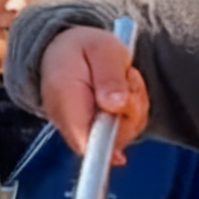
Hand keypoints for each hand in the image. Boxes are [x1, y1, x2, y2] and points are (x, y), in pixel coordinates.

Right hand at [38, 23, 149, 165]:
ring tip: (124, 79)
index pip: (84, 143)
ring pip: (122, 135)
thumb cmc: (82, 48)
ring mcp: (83, 130)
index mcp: (65, 100)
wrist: (64, 49)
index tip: (120, 148)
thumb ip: (109, 76)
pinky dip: (133, 110)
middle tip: (127, 79)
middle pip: (110, 141)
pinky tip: (123, 90)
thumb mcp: (101, 49)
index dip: (106, 149)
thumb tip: (116, 105)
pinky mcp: (95, 132)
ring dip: (134, 107)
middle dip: (132, 112)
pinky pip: (124, 131)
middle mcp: (70, 123)